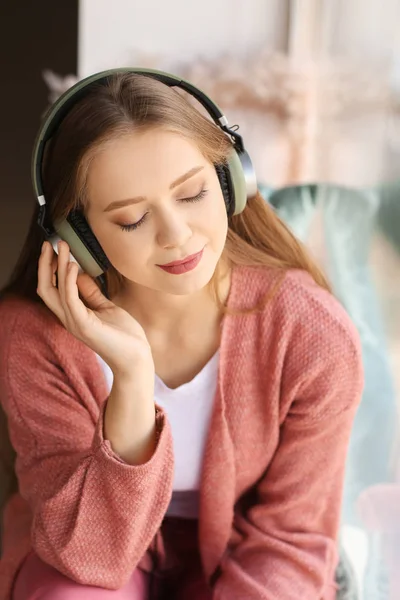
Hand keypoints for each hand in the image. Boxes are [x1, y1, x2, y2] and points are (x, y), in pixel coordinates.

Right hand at [37, 241, 153, 378]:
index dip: (49, 269)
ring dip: (57, 267)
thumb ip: (91, 293)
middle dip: (45, 265)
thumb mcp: (106, 307)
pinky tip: (72, 266)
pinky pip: (70, 300)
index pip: (52, 289)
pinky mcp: (84, 326)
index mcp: (72, 314)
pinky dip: (69, 281)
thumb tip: (80, 274)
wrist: (136, 358)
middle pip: (46, 289)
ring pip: (55, 291)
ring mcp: (74, 323)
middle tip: (50, 244)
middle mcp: (68, 319)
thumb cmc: (124, 335)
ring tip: (62, 248)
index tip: (54, 249)